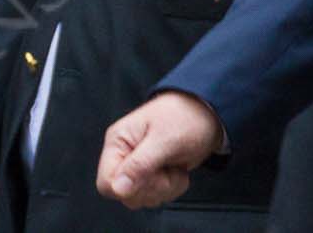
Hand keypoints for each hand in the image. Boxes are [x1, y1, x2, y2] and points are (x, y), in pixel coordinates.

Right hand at [96, 91, 223, 209]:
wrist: (206, 114)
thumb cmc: (185, 118)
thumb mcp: (163, 141)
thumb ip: (139, 165)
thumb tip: (118, 188)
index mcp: (118, 142)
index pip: (106, 183)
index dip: (128, 189)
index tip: (150, 175)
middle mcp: (124, 155)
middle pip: (126, 195)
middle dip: (153, 187)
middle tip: (166, 167)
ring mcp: (138, 166)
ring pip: (143, 198)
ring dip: (166, 188)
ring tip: (174, 164)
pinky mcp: (152, 174)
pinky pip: (157, 196)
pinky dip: (173, 188)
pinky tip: (177, 169)